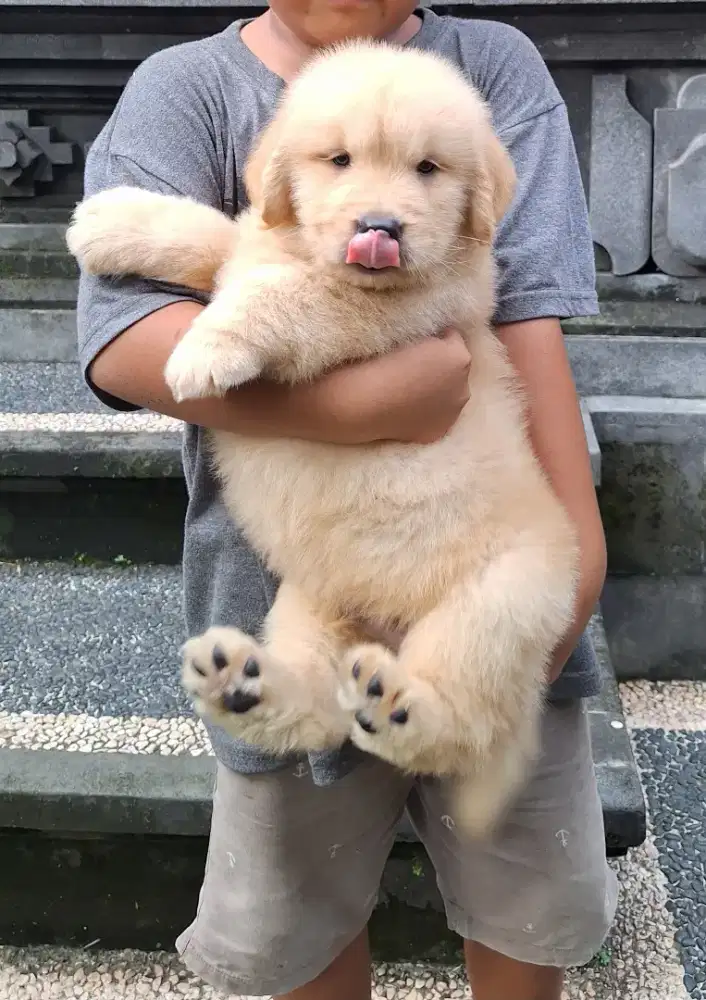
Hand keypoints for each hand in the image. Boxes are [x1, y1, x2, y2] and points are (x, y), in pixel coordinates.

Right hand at [308, 328, 470, 444]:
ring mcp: (452, 414)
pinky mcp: (438, 433)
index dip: (432, 337)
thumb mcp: (406, 330)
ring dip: (435, 389)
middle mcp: (463, 386)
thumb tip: (428, 337)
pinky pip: (437, 416)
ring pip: (448, 394)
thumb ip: (427, 334)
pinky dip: (426, 412)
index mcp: (458, 356)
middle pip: (454, 368)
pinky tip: (406, 409)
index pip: (452, 337)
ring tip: (407, 389)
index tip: (413, 341)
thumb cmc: (377, 360)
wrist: (360, 403)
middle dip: (438, 365)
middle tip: (410, 366)